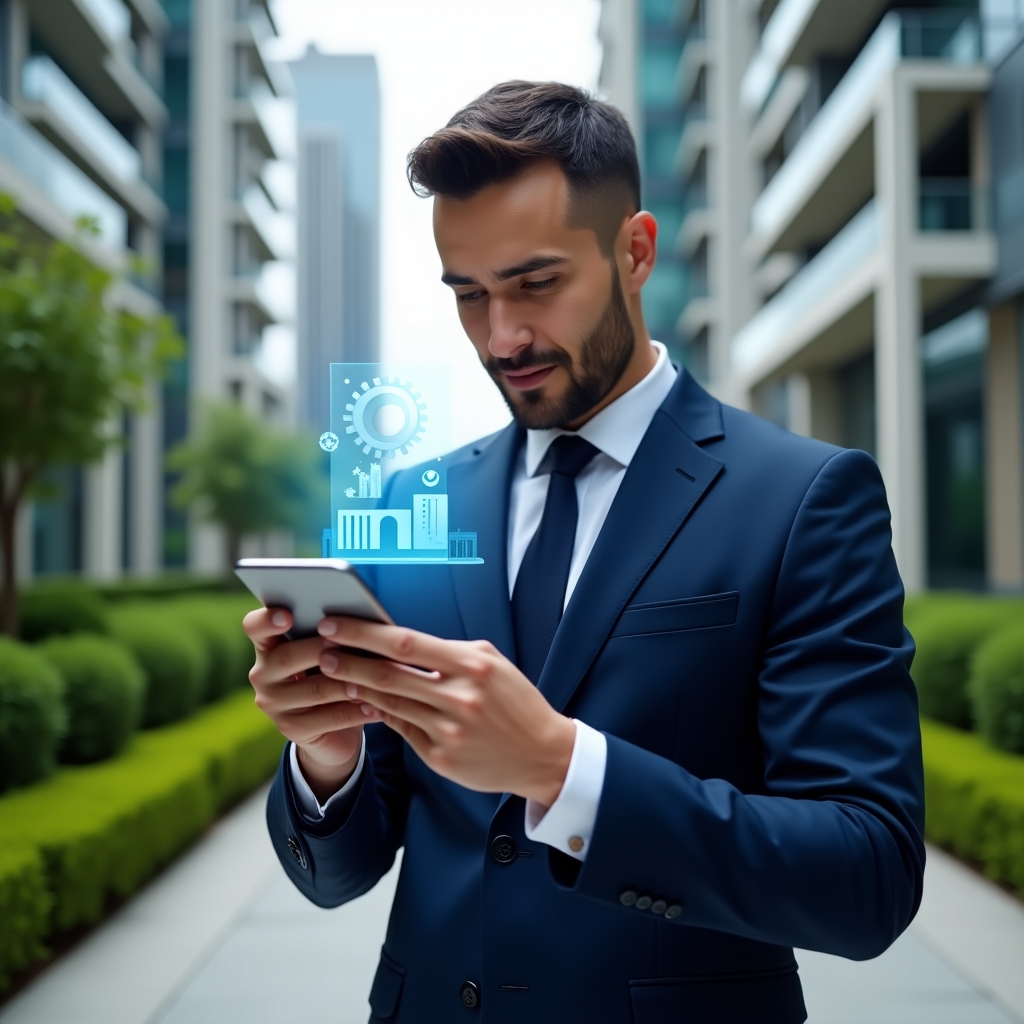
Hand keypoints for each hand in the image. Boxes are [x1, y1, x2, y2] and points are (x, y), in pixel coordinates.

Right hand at [243, 607, 380, 801]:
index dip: (267, 620)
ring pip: (313, 689)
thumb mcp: (330, 652)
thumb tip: (362, 616)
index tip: (288, 615)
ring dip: (346, 683)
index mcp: (269, 645)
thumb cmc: (334, 676)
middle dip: (321, 649)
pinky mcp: (291, 730)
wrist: (332, 730)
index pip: (254, 627)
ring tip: (374, 679)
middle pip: (286, 657)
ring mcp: (273, 704)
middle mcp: (263, 673)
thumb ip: (333, 634)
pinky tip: (376, 706)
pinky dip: (355, 712)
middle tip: (349, 644)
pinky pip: (327, 718)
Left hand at [316, 617, 575, 805]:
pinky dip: (382, 713)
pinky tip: (365, 702)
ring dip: (358, 688)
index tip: (334, 623)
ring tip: (336, 674)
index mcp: (472, 665)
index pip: (405, 642)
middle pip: (388, 675)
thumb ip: (448, 651)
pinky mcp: (441, 758)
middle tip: (321, 651)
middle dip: (348, 661)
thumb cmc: (514, 700)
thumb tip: (399, 641)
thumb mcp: (491, 662)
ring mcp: (449, 731)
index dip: (363, 632)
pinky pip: (402, 730)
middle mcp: (459, 697)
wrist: (543, 753)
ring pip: (389, 704)